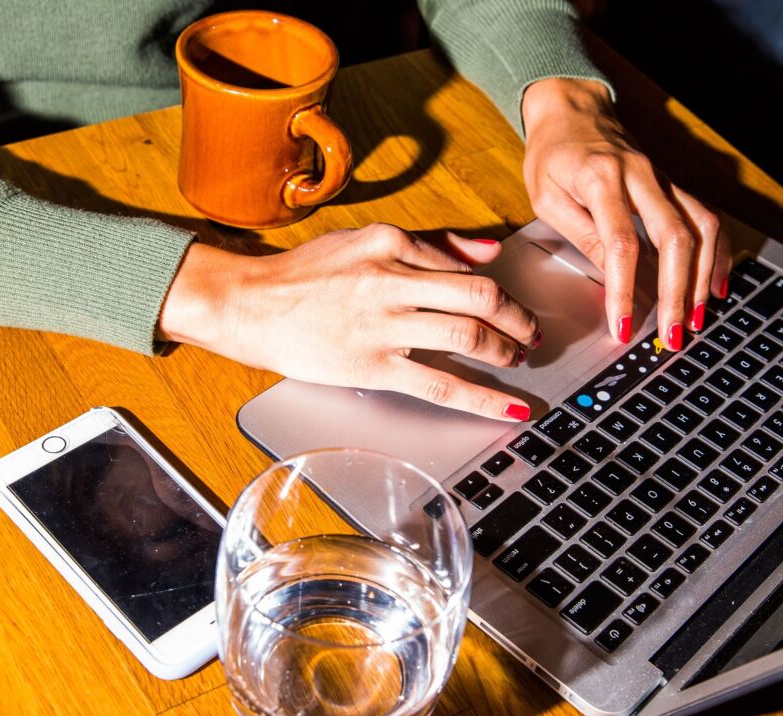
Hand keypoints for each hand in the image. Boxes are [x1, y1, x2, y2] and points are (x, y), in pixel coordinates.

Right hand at [158, 224, 541, 420]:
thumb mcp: (367, 239)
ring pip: (467, 336)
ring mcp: (383, 324)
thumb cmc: (306, 274)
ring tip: (516, 360)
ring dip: (505, 351)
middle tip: (531, 333)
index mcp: (391, 240)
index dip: (501, 290)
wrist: (250, 304)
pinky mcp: (372, 365)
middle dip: (517, 319)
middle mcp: (390, 278)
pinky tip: (509, 408)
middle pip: (479, 296)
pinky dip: (483, 398)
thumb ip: (431, 244)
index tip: (514, 307)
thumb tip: (489, 249)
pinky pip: (440, 384)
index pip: (465, 265)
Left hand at [521, 77, 729, 349]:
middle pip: (675, 238)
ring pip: (702, 226)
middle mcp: (641, 175)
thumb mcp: (547, 198)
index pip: (621, 244)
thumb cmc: (552, 155)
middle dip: (676, 292)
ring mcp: (663, 177)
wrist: (570, 107)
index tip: (622, 327)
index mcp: (601, 178)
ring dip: (704, 276)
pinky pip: (707, 217)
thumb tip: (614, 278)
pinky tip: (715, 285)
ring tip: (696, 317)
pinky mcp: (673, 183)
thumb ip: (582, 235)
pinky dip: (717, 253)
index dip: (625, 290)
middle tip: (673, 334)